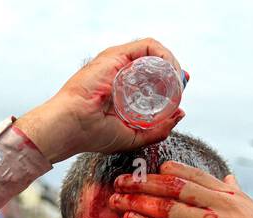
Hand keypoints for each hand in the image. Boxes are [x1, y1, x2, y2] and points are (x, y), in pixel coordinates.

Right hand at [14, 39, 186, 164]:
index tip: (179, 94)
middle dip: (174, 75)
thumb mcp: (134, 136)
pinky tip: (169, 73)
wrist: (72, 125)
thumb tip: (179, 114)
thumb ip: (157, 130)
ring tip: (176, 84)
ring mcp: (119, 62)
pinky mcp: (117, 55)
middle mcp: (122, 72)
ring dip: (172, 66)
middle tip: (179, 91)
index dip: (171, 83)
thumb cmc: (93, 134)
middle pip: (156, 64)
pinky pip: (148, 46)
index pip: (153, 78)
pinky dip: (164, 56)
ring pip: (155, 53)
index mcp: (124, 89)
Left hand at [110, 162, 252, 217]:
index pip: (194, 176)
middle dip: (144, 183)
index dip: (169, 171)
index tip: (150, 169)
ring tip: (116, 199)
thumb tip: (227, 178)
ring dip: (138, 202)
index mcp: (230, 196)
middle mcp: (218, 205)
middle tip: (121, 181)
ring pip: (166, 208)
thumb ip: (237, 194)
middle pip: (174, 187)